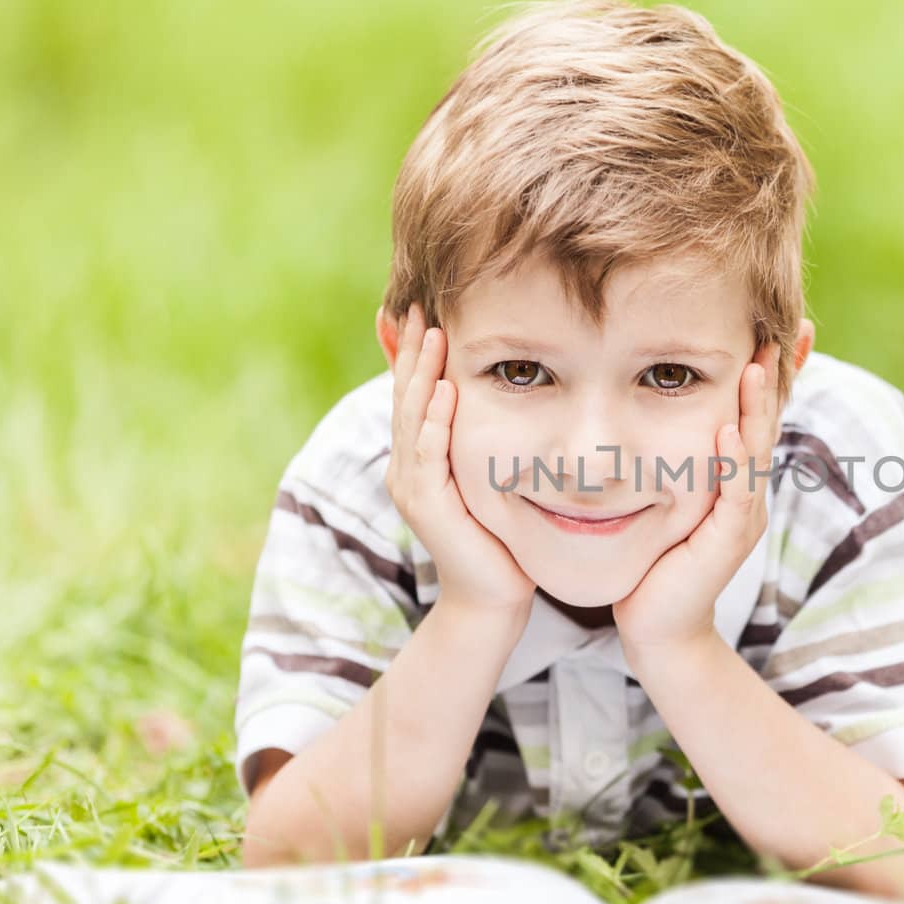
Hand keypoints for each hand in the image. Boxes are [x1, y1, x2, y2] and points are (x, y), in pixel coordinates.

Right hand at [386, 303, 536, 616]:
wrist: (492, 596)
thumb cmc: (497, 535)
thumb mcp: (485, 476)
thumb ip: (478, 440)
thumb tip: (488, 397)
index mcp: (418, 457)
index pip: (413, 394)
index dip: (414, 353)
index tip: (423, 309)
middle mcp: (406, 467)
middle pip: (406, 397)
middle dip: (412, 351)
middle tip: (419, 307)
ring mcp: (412, 487)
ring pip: (412, 419)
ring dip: (421, 376)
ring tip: (432, 335)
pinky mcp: (427, 507)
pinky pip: (427, 456)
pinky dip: (434, 422)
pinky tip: (445, 392)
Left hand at [614, 341, 783, 658]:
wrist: (657, 628)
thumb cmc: (656, 561)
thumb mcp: (669, 498)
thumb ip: (676, 460)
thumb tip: (654, 409)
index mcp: (736, 480)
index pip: (759, 416)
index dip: (776, 375)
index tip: (790, 329)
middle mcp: (748, 494)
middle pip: (768, 425)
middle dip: (778, 378)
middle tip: (784, 332)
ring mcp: (743, 518)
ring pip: (755, 452)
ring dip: (756, 408)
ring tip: (755, 366)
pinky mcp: (727, 542)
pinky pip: (735, 494)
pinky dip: (732, 460)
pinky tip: (727, 430)